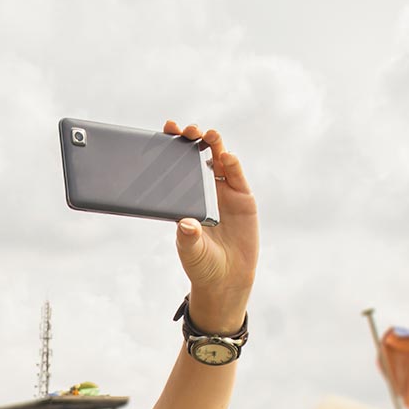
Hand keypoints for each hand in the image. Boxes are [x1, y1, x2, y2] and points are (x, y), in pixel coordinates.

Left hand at [164, 120, 256, 334]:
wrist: (227, 279)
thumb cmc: (202, 263)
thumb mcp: (190, 252)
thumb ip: (188, 238)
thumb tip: (185, 224)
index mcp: (184, 197)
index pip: (175, 166)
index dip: (172, 146)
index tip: (166, 130)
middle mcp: (203, 189)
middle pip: (197, 157)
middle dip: (192, 139)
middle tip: (187, 130)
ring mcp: (223, 192)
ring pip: (218, 160)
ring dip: (214, 145)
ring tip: (208, 135)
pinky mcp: (242, 198)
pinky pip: (237, 176)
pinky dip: (232, 164)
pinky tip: (226, 156)